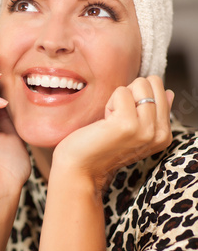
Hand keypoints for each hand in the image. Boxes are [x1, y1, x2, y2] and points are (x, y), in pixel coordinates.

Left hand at [53, 76, 173, 194]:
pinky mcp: (127, 125)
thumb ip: (154, 112)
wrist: (80, 168)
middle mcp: (160, 133)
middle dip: (131, 93)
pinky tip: (105, 123)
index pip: (161, 89)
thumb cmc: (102, 146)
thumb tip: (169, 93)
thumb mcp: (135, 130)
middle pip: (153, 82)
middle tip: (118, 118)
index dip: (138, 97)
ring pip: (139, 84)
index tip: (126, 119)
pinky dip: (109, 103)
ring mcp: (145, 130)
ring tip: (111, 121)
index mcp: (164, 134)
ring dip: (119, 99)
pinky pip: (121, 92)